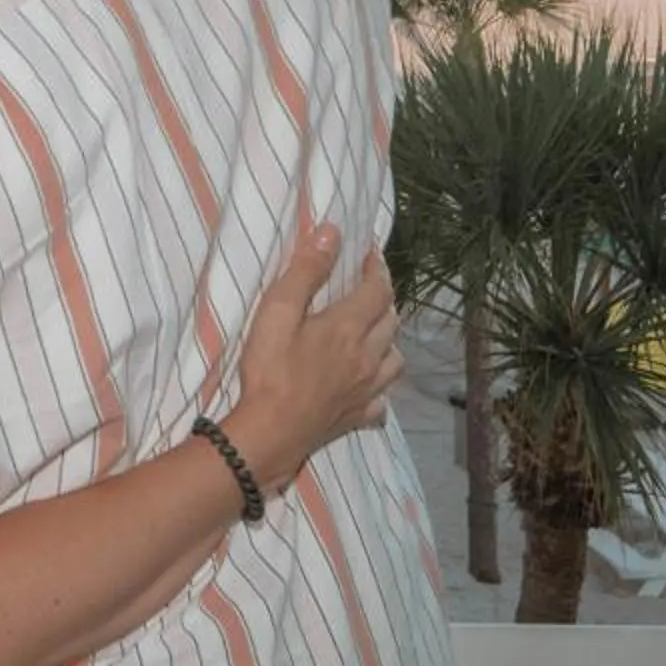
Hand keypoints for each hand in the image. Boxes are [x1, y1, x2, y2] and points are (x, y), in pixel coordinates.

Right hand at [219, 225, 402, 493]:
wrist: (270, 433)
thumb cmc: (270, 370)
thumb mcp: (278, 312)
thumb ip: (306, 271)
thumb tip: (333, 233)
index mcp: (349, 327)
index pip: (378, 289)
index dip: (378, 268)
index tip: (370, 253)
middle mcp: (368, 356)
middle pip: (391, 321)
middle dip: (384, 299)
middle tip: (367, 287)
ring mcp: (367, 390)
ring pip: (395, 360)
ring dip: (389, 341)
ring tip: (372, 334)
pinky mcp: (358, 416)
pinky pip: (382, 400)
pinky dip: (380, 389)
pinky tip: (368, 387)